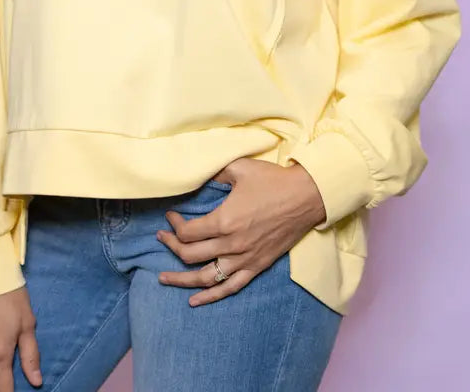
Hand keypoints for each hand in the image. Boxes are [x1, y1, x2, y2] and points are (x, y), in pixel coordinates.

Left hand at [155, 158, 326, 306]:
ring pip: (206, 278)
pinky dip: (210, 297)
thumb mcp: (239, 168)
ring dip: (182, 279)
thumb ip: (215, 172)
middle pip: (191, 255)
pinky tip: (193, 301)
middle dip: (171, 246)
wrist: (306, 196)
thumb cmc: (272, 180)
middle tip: (162, 238)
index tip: (171, 216)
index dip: (174, 226)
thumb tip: (197, 172)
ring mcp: (245, 259)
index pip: (188, 233)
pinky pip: (230, 287)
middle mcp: (232, 244)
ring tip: (163, 277)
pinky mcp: (257, 266)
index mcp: (224, 221)